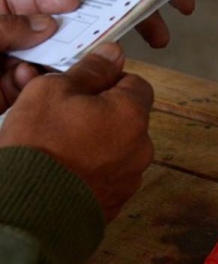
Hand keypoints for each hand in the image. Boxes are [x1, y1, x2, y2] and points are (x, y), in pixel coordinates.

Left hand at [0, 0, 79, 110]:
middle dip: (59, 34)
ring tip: (57, 61)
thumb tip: (45, 24)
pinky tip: (23, 79)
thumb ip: (8, 26)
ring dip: (49, 61)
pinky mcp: (5, 94)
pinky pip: (29, 85)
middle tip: (86, 33)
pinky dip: (31, 83)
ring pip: (39, 60)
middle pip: (37, 32)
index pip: (20, 1)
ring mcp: (1, 68)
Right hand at [0, 42, 154, 220]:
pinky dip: (90, 170)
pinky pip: (107, 176)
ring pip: (116, 148)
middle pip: (126, 118)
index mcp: (132, 114)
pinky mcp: (116, 203)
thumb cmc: (41, 145)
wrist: (29, 210)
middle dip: (99, 113)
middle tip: (63, 116)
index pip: (137, 84)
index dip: (110, 80)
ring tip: (59, 146)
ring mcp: (130, 178)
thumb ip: (89, 70)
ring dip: (95, 142)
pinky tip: (63, 170)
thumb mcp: (54, 91)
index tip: (84, 86)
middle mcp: (141, 146)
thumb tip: (113, 53)